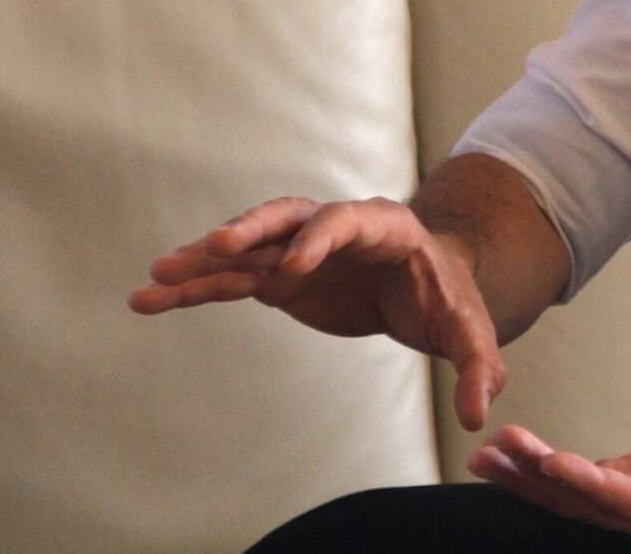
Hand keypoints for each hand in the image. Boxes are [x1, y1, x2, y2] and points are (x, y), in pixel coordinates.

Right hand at [128, 195, 507, 429]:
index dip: (322, 238)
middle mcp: (336, 229)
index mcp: (387, 228)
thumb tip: (478, 414)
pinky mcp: (280, 277)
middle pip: (291, 215)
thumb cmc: (450, 301)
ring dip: (205, 258)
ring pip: (250, 246)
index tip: (293, 267)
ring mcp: (302, 248)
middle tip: (217, 246)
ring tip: (157, 275)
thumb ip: (478, 367)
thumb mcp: (470, 332)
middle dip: (255, 228)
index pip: (350, 221)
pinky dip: (195, 287)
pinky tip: (152, 298)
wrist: (428, 286)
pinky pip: (232, 278)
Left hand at [468, 382, 630, 545]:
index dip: (599, 488)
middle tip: (501, 452)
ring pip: (576, 500)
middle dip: (545, 483)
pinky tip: (504, 454)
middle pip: (595, 508)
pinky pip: (578, 483)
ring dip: (530, 480)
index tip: (558, 465)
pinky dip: (540, 470)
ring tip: (485, 455)